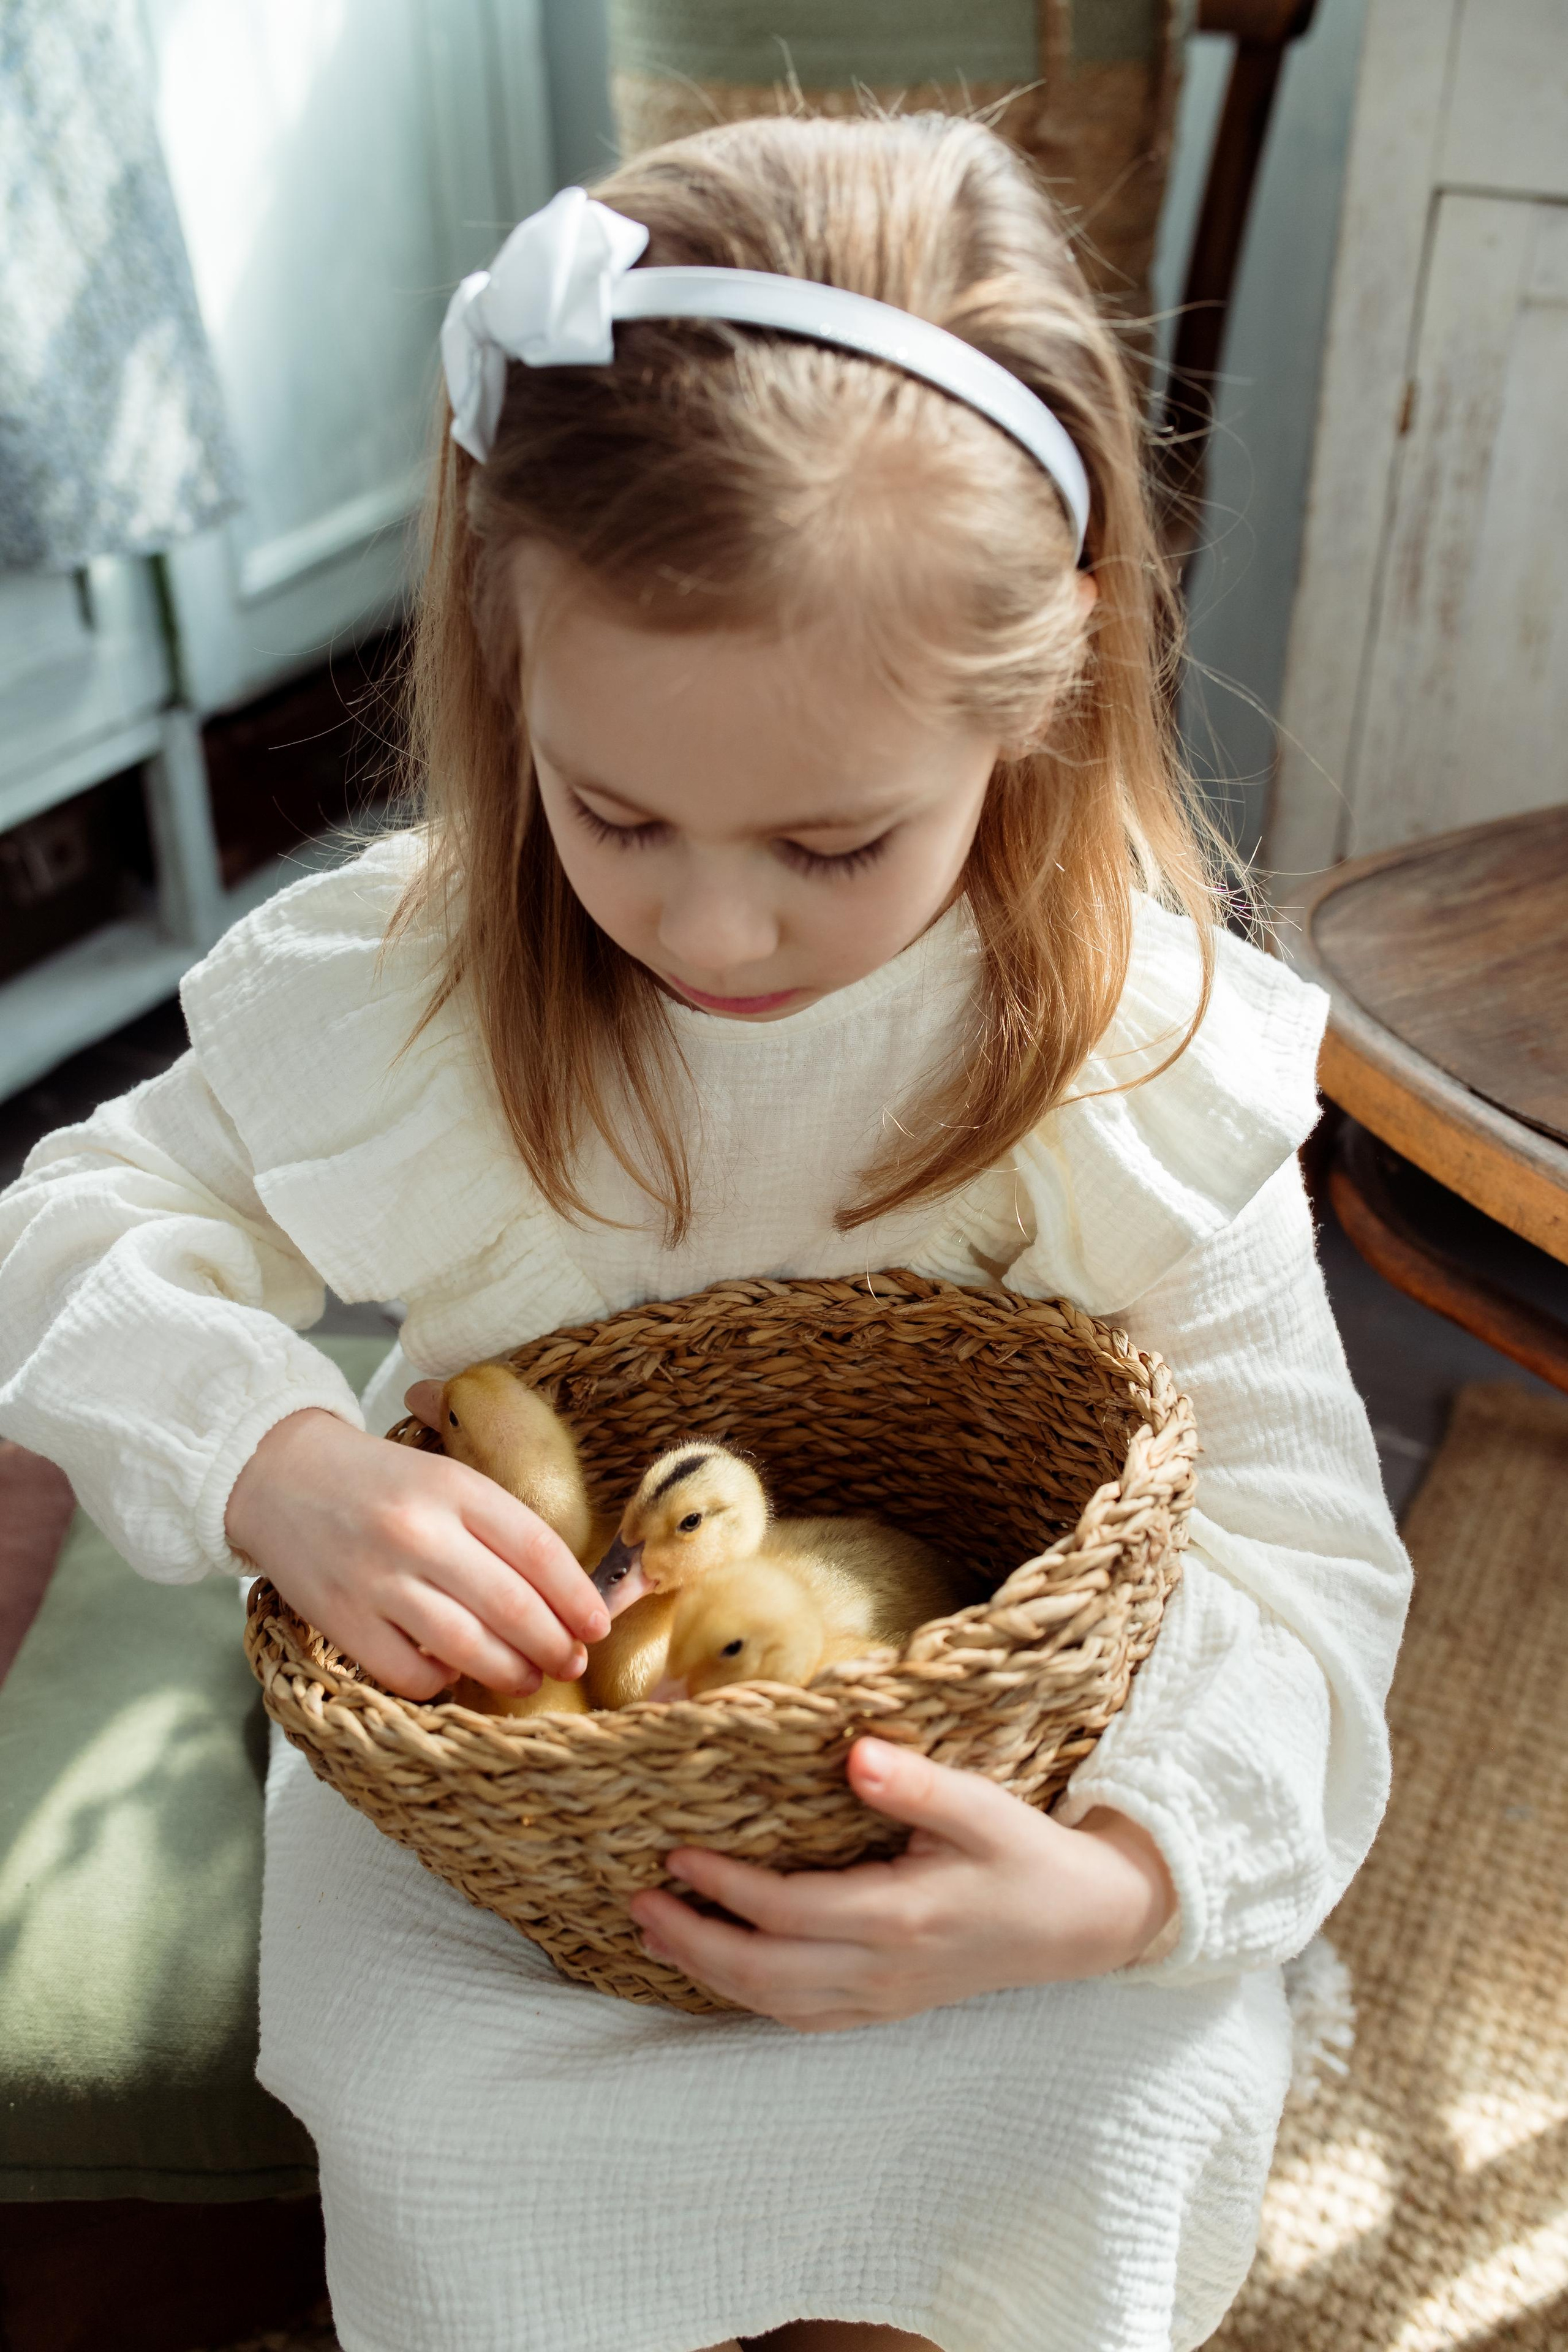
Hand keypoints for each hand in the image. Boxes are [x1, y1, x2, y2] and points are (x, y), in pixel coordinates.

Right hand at [226, 1407, 609, 1699]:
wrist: (280, 1475)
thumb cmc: (380, 1481)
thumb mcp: (445, 1476)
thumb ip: (498, 1522)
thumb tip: (565, 1590)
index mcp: (453, 1487)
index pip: (538, 1549)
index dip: (578, 1596)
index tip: (599, 1625)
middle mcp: (418, 1531)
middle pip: (511, 1605)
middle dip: (554, 1644)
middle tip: (572, 1661)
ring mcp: (377, 1578)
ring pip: (467, 1645)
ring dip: (511, 1672)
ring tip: (530, 1679)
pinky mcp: (341, 1619)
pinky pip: (409, 1673)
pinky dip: (441, 1683)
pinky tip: (455, 1676)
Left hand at [629, 1738, 1176, 2031]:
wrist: (1083, 1923)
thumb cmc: (1028, 1855)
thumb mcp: (984, 1808)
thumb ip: (917, 1786)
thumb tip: (857, 1756)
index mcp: (901, 1917)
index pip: (788, 1911)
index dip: (724, 1885)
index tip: (674, 1851)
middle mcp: (882, 1970)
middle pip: (764, 1970)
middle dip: (692, 1938)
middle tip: (636, 1899)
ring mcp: (882, 1998)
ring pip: (775, 2002)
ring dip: (708, 1970)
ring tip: (654, 1928)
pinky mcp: (886, 2007)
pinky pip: (801, 2016)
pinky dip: (749, 1996)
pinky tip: (718, 1968)